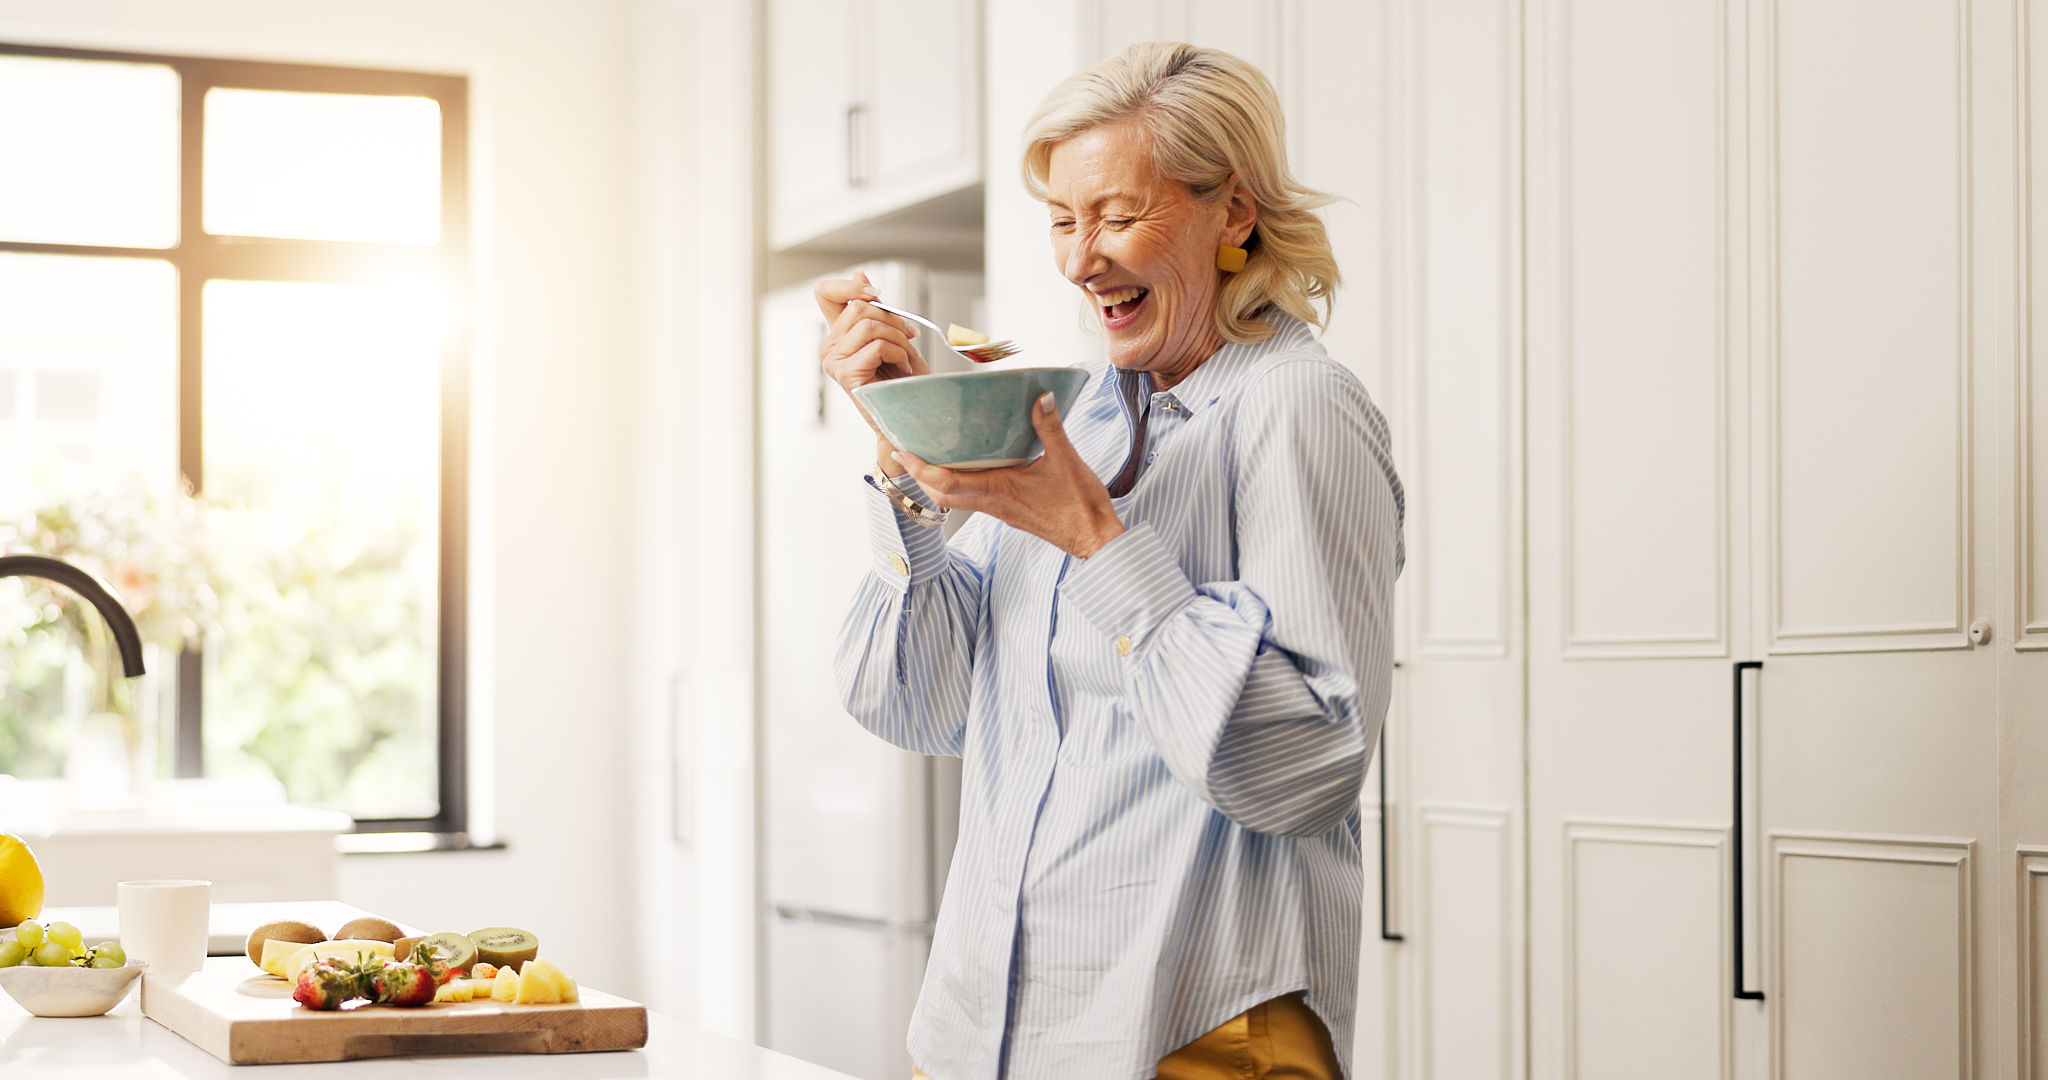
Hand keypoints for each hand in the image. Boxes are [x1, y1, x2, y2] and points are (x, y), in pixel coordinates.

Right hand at [815, 272, 927, 460]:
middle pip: (861, 306)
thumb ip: (873, 307)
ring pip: (871, 325)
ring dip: (899, 340)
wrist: (910, 415)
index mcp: (838, 333)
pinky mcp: (846, 375)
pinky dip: (898, 354)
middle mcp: (829, 347)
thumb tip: (859, 272)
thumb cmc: (902, 380)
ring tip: (906, 358)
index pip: (824, 292)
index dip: (849, 284)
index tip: (876, 293)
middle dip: (894, 320)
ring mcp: (834, 361)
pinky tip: (902, 369)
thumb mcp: (890, 334)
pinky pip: (877, 346)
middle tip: (909, 341)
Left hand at [893, 393, 1126, 558]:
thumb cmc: (1081, 506)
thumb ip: (1051, 427)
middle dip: (918, 475)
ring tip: (924, 460)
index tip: (902, 451)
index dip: (920, 468)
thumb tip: (1041, 397)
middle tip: (903, 452)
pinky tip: (964, 469)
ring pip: (953, 499)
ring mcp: (999, 510)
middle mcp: (993, 503)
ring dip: (934, 482)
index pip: (946, 483)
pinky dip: (957, 485)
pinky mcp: (1009, 512)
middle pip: (940, 494)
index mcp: (999, 490)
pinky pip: (972, 500)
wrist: (1094, 538)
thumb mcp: (1067, 460)